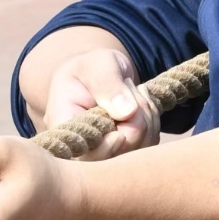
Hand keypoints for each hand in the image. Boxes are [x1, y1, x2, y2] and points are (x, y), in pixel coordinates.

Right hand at [15, 36, 149, 146]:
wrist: (101, 73)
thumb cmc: (92, 67)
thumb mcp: (97, 65)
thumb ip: (108, 84)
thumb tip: (127, 112)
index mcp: (66, 127)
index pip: (83, 154)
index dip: (106, 149)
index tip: (120, 132)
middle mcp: (84, 146)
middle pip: (116, 154)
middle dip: (135, 122)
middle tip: (133, 89)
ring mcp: (106, 151)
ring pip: (137, 148)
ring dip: (146, 117)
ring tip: (134, 90)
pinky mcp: (125, 150)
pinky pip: (148, 143)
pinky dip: (152, 120)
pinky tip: (141, 100)